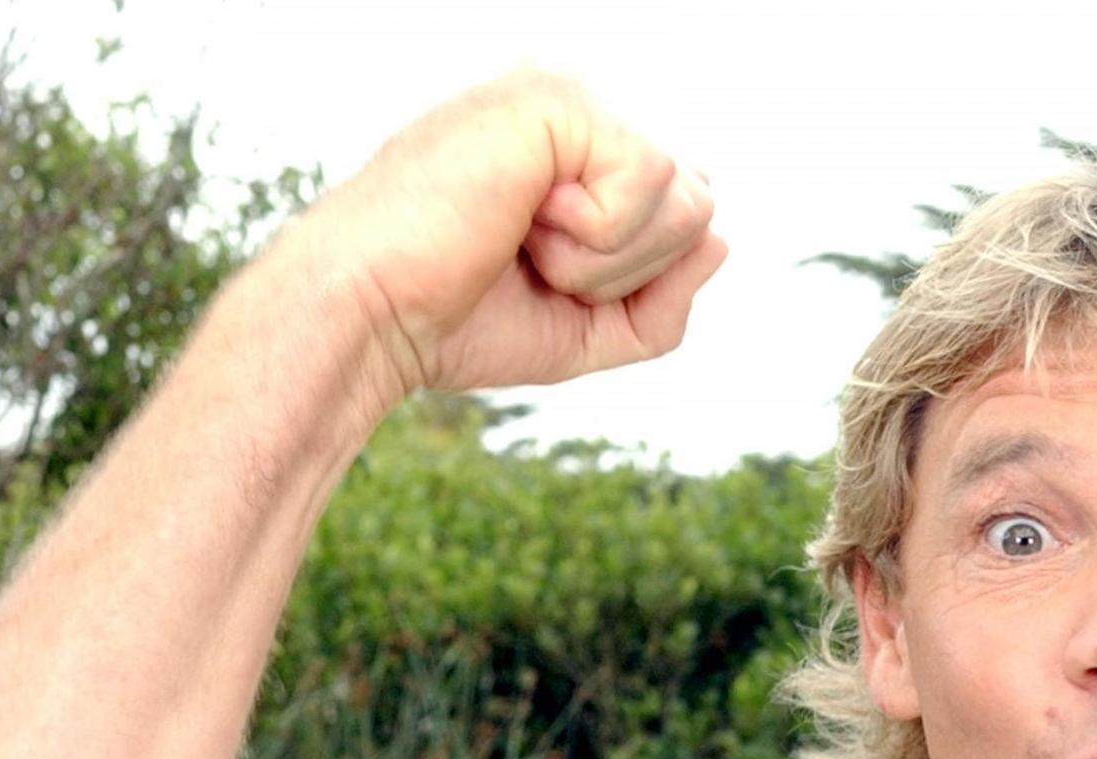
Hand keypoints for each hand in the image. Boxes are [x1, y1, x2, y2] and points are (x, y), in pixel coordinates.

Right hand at [288, 69, 725, 404]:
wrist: (374, 315)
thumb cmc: (459, 318)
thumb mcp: (589, 327)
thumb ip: (664, 296)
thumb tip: (722, 239)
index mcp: (579, 149)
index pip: (683, 214)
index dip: (634, 279)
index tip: (539, 275)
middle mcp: (578, 107)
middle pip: (700, 206)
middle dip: (630, 272)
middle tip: (531, 261)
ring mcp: (568, 92)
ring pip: (689, 197)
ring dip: (609, 258)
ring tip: (524, 239)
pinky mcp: (560, 94)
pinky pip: (654, 177)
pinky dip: (597, 234)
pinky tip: (524, 217)